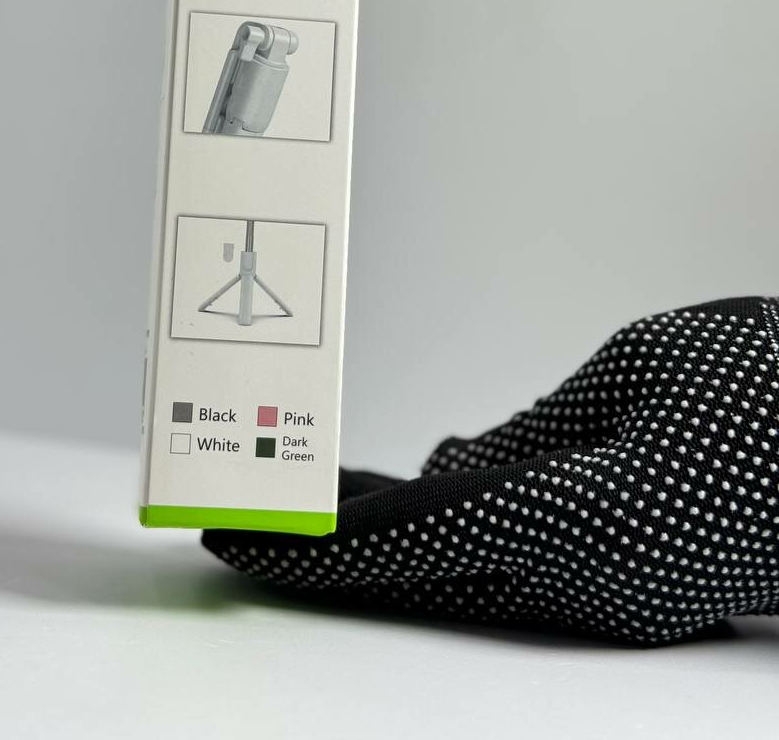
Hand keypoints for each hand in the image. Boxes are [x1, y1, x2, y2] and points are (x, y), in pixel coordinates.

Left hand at [203, 296, 778, 645]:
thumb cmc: (762, 383)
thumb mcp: (635, 374)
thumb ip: (535, 434)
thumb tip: (448, 472)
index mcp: (591, 519)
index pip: (417, 539)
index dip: (319, 541)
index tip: (243, 535)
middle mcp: (595, 580)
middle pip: (424, 576)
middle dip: (327, 557)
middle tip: (242, 529)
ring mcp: (612, 595)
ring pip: (460, 577)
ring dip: (377, 549)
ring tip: (302, 511)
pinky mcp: (622, 582)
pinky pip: (508, 567)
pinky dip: (439, 543)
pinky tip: (404, 506)